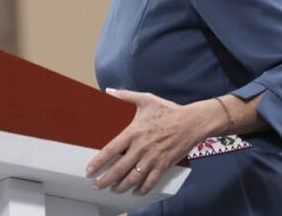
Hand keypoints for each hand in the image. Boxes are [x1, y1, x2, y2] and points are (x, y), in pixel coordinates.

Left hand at [85, 89, 213, 194]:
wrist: (191, 122)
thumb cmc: (168, 110)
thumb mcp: (146, 99)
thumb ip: (125, 96)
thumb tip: (109, 91)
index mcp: (134, 132)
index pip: (111, 150)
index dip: (98, 162)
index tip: (89, 170)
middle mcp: (141, 148)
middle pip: (119, 169)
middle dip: (106, 180)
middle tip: (97, 185)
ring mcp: (153, 158)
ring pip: (133, 178)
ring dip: (121, 186)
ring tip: (113, 190)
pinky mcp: (164, 165)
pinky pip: (151, 181)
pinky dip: (142, 189)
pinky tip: (135, 192)